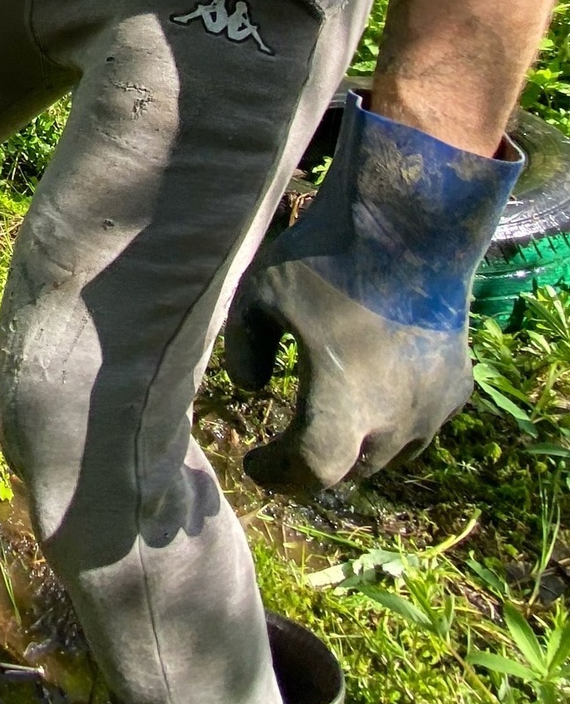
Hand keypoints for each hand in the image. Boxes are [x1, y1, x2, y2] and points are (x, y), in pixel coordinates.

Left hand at [224, 93, 520, 496]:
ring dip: (357, 446)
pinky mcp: (456, 388)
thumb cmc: (324, 259)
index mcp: (343, 404)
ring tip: (328, 422)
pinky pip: (419, 422)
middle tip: (285, 450)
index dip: (279, 476)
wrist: (409, 227)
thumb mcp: (260, 297)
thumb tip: (249, 390)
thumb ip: (246, 351)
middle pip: (348, 468)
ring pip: (390, 453)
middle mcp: (394, 419)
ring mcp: (433, 408)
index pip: (311, 473)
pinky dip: (392, 419)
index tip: (255, 461)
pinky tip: (372, 389)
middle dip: (313, 464)